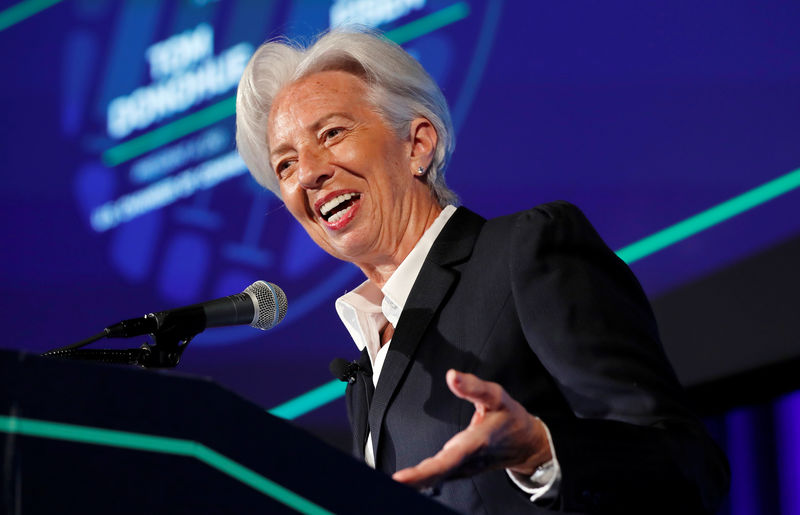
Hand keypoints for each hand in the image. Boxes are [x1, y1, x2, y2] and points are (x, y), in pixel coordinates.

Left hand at [392, 369, 551, 488]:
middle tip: (388, 483)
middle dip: (412, 480)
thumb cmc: (510, 416)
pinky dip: (423, 480)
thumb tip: (451, 375)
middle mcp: (469, 461)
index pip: (446, 460)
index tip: (400, 478)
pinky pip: (440, 477)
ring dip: (415, 481)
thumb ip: (473, 387)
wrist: (528, 443)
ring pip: (437, 478)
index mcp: (476, 443)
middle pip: (436, 474)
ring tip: (392, 484)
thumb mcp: (497, 396)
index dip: (423, 472)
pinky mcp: (462, 470)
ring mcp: (466, 469)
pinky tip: (408, 481)